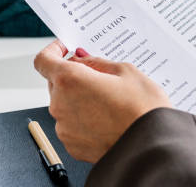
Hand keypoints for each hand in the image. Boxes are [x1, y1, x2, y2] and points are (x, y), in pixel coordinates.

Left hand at [33, 40, 171, 162]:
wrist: (151, 147)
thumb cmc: (143, 109)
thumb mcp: (127, 72)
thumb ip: (98, 63)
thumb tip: (83, 59)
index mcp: (70, 80)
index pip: (44, 60)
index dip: (53, 51)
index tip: (64, 49)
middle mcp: (60, 104)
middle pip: (56, 82)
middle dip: (74, 77)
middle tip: (100, 76)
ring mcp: (64, 128)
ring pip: (65, 104)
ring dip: (80, 99)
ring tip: (110, 102)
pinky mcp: (72, 146)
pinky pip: (72, 125)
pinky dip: (85, 119)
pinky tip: (108, 119)